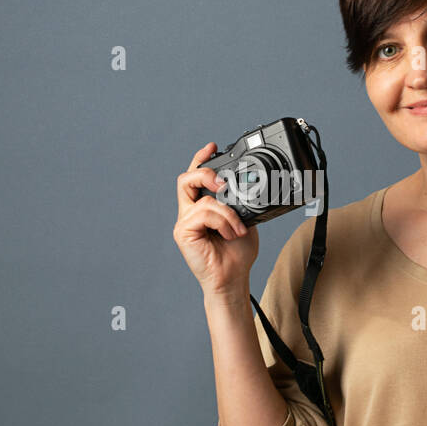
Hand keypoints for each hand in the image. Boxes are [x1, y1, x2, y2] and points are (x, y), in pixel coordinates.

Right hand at [173, 141, 259, 296]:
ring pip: (201, 198)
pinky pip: (203, 213)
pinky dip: (222, 221)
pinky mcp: (182, 232)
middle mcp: (190, 212)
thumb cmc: (236, 254)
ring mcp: (184, 222)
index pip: (196, 177)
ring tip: (237, 228)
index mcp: (202, 207)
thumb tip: (243, 186)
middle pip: (186, 179)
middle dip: (204, 173)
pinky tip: (230, 234)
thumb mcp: (243, 220)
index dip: (201, 159)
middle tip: (222, 183)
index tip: (213, 146)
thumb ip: (238, 202)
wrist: (232, 279)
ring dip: (226, 212)